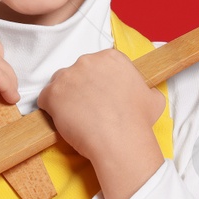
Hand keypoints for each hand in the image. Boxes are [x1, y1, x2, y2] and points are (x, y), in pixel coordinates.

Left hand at [37, 49, 165, 198]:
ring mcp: (68, 75)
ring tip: (77, 117)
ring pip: (60, 84)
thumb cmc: (137, 121)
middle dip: (81, 89)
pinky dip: (51, 110)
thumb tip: (147, 94)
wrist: (120, 139)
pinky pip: (45, 99)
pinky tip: (64, 121)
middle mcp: (88, 61)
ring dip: (65, 98)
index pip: (97, 66)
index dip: (99, 83)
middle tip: (90, 108)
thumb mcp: (153, 99)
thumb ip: (145, 90)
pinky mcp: (52, 93)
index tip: (102, 96)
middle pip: (78, 72)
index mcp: (111, 58)